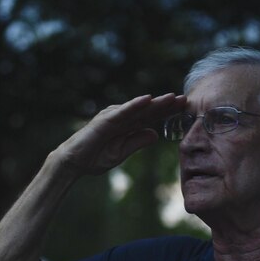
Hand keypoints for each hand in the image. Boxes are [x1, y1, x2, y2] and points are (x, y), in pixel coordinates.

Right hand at [53, 93, 186, 176]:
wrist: (74, 163)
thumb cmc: (95, 158)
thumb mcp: (121, 152)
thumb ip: (137, 142)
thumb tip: (155, 133)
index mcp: (127, 126)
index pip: (151, 117)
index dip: (167, 112)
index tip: (185, 109)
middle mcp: (122, 117)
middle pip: (148, 110)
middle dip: (166, 105)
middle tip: (185, 98)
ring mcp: (113, 116)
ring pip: (139, 108)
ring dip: (156, 102)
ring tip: (172, 97)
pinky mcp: (105, 120)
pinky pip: (123, 111)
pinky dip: (135, 104)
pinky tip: (147, 100)